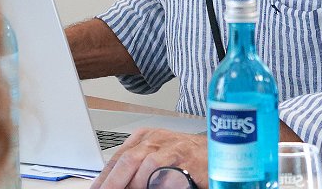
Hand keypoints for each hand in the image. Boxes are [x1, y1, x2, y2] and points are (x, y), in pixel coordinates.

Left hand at [91, 129, 206, 188]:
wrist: (216, 153)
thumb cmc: (185, 157)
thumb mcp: (156, 155)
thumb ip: (136, 165)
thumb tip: (114, 181)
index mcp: (145, 137)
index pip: (117, 158)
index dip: (104, 177)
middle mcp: (157, 139)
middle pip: (128, 160)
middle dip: (113, 182)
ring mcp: (172, 148)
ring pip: (144, 166)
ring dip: (136, 184)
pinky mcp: (186, 160)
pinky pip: (164, 175)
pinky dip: (154, 184)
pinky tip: (154, 187)